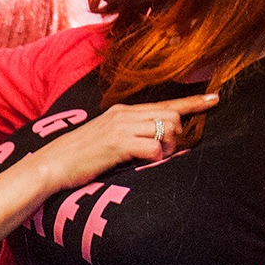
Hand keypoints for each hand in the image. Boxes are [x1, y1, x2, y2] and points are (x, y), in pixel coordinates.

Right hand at [28, 93, 218, 191]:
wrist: (50, 165)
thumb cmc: (77, 157)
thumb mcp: (104, 138)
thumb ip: (128, 134)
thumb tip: (153, 141)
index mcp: (121, 111)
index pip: (164, 103)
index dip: (193, 103)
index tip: (214, 98)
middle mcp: (123, 114)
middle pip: (171, 116)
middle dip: (178, 136)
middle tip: (166, 152)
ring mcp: (120, 128)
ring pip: (166, 129)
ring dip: (168, 147)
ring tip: (153, 159)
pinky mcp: (117, 144)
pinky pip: (154, 148)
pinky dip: (157, 158)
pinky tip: (145, 164)